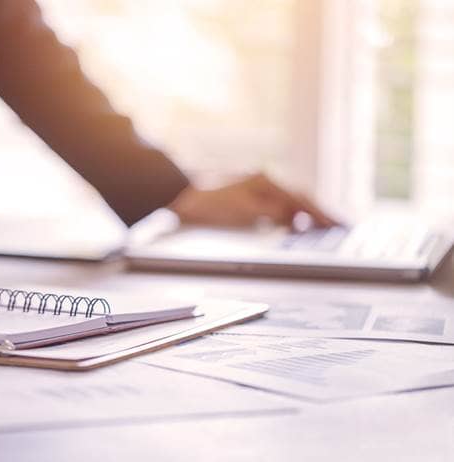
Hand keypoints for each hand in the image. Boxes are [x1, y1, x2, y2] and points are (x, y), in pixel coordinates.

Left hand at [169, 173, 336, 227]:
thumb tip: (297, 218)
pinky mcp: (247, 196)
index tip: (341, 225)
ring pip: (290, 202)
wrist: (176, 197)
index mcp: (267, 182)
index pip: (303, 201)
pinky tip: (295, 224)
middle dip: (321, 213)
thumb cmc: (207, 205)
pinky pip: (277, 205)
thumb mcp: (243, 211)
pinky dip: (291, 215)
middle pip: (301, 199)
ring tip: (326, 227)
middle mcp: (265, 181)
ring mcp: (256, 187)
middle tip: (342, 226)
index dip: (323, 215)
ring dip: (307, 215)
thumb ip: (272, 214)